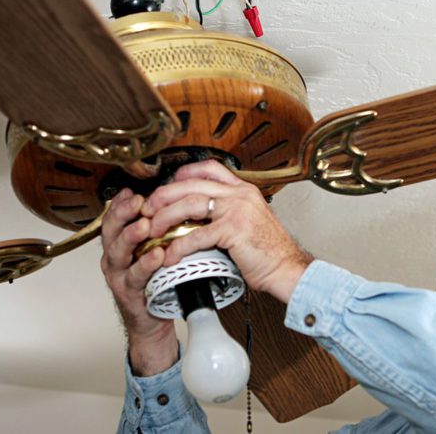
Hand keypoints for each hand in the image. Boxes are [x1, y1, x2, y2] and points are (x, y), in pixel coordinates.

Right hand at [100, 188, 176, 375]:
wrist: (151, 319)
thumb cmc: (154, 280)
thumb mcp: (150, 249)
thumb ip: (154, 229)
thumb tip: (168, 201)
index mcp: (118, 243)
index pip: (114, 217)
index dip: (120, 203)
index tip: (132, 190)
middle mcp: (114, 257)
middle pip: (111, 230)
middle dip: (123, 214)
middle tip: (138, 202)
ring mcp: (119, 275)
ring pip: (119, 252)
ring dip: (131, 236)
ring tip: (144, 225)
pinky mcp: (129, 292)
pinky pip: (135, 277)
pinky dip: (145, 265)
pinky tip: (157, 256)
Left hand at [142, 160, 312, 302]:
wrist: (287, 268)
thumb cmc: (269, 252)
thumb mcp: (250, 221)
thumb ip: (229, 212)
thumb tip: (201, 215)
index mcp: (244, 190)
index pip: (210, 167)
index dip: (184, 174)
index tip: (168, 185)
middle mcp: (240, 195)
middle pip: (192, 184)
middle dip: (164, 195)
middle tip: (148, 208)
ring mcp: (237, 210)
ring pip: (190, 204)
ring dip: (165, 217)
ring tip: (153, 230)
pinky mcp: (233, 230)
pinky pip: (196, 235)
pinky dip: (178, 246)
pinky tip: (169, 256)